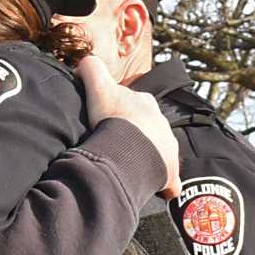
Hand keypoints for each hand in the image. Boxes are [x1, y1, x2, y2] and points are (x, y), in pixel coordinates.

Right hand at [76, 54, 181, 198]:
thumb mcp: (98, 86)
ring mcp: (168, 147)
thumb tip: (83, 64)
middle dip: (137, 138)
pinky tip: (155, 190)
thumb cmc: (113, 118)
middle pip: (148, 130)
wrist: (128, 146)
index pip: (134, 106)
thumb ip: (91, 69)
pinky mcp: (171, 170)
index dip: (121, 114)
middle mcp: (161, 123)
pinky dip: (165, 185)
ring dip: (148, 161)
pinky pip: (171, 181)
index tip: (110, 125)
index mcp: (145, 104)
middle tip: (118, 149)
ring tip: (130, 170)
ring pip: (159, 153)